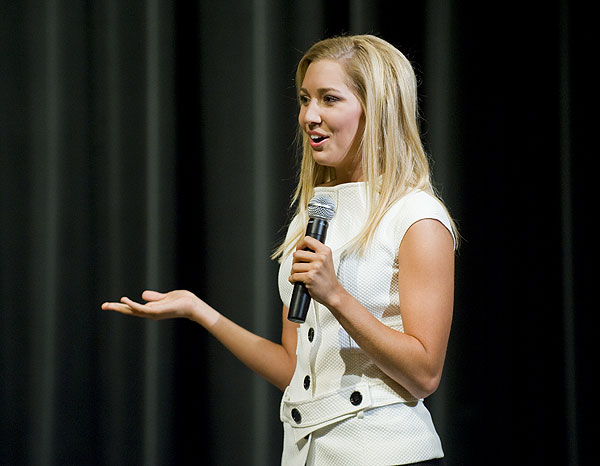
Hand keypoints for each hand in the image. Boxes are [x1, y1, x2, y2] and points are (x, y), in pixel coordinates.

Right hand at [101, 289, 218, 326]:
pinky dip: (133, 305)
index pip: (133, 308)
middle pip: (130, 311)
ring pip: (134, 311)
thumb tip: (142, 295)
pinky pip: (143, 308)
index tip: (109, 304)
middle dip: (116, 308)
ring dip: (121, 307)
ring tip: (109, 305)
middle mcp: (151, 312)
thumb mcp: (166, 297)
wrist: (194, 306)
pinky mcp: (158, 310)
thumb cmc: (182, 302)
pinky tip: (124, 301)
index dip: (122, 306)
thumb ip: (155, 297)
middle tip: (102, 306)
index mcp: (151, 309)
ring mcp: (154, 313)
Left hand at [289, 236, 345, 307]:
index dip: (300, 245)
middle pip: (297, 254)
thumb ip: (316, 253)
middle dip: (295, 261)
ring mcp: (315, 267)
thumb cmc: (328, 279)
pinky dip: (293, 279)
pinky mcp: (310, 277)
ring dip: (294, 272)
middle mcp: (321, 258)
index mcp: (325, 251)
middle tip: (299, 266)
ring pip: (294, 266)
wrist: (333, 293)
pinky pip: (294, 276)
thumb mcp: (326, 261)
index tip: (299, 250)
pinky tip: (298, 281)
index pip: (307, 240)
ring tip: (300, 275)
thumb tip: (300, 249)